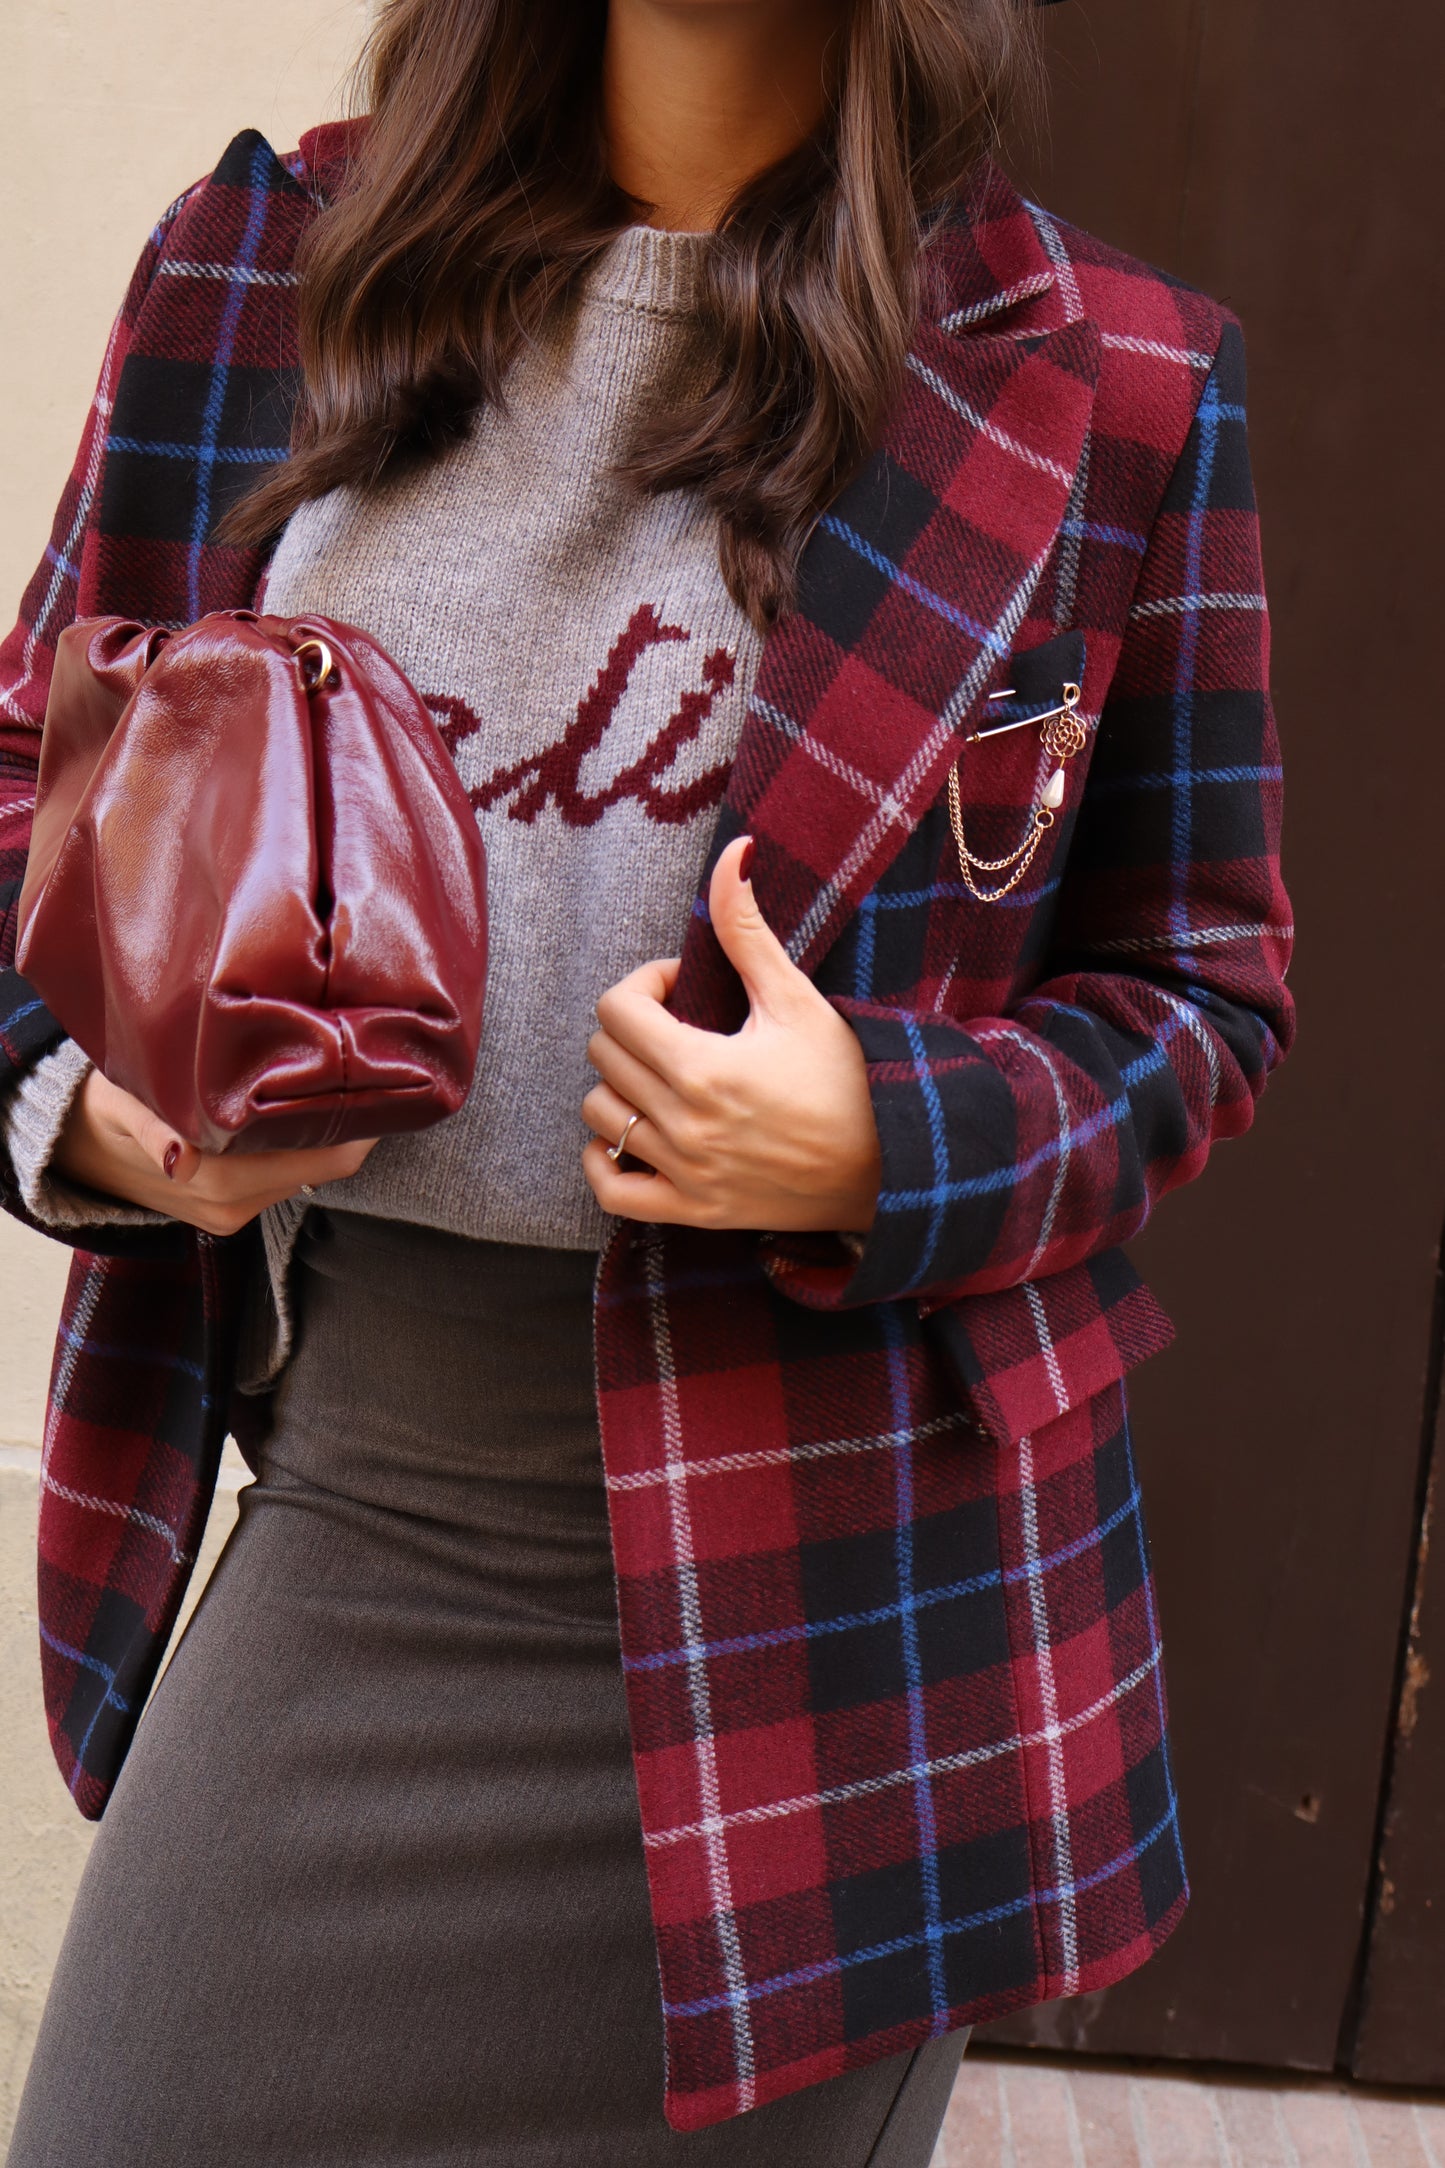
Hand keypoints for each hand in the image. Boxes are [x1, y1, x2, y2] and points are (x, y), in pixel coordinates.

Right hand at [54, 1068, 377, 1236]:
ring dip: (325, 1131)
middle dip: (352, 1120)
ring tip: (343, 1075)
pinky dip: (298, 1143)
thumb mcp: (123, 1102)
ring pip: (308, 1169)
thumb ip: (155, 1125)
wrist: (68, 1146)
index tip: (387, 1077)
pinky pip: (284, 1174)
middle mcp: (235, 1204)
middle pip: (327, 1164)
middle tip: (376, 1064)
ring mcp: (236, 1211)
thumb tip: (180, 1157)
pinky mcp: (231, 1211)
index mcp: (219, 1179)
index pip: (325, 1157)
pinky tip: (303, 1105)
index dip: (361, 1122)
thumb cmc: (102, 1108)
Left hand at [582, 836, 880, 1232]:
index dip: (643, 984)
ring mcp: (685, 1173)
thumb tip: (732, 854)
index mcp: (704, 1067)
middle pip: (603, 1057)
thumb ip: (747, 931)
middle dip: (632, 1028)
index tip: (681, 989)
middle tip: (677, 1026)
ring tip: (665, 1077)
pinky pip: (612, 1190)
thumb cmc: (848, 1078)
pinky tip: (634, 1134)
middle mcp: (686, 1124)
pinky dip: (607, 1160)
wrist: (891, 1166)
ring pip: (599, 1116)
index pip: (616, 1009)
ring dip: (620, 1087)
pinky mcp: (692, 1211)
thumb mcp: (796, 999)